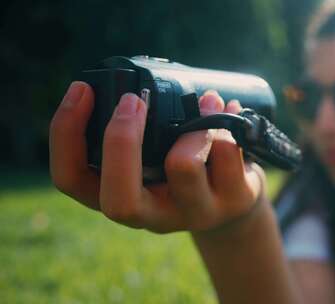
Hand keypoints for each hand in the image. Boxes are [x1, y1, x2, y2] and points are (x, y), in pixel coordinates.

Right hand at [50, 81, 265, 232]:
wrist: (236, 201)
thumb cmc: (187, 170)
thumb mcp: (153, 158)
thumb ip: (135, 135)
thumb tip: (128, 83)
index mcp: (121, 196)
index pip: (71, 179)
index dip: (66, 134)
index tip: (82, 90)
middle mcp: (153, 215)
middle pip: (119, 200)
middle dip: (121, 140)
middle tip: (134, 99)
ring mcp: (195, 213)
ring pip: (183, 166)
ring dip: (193, 122)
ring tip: (207, 100)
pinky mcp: (233, 202)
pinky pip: (226, 154)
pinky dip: (227, 123)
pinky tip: (230, 110)